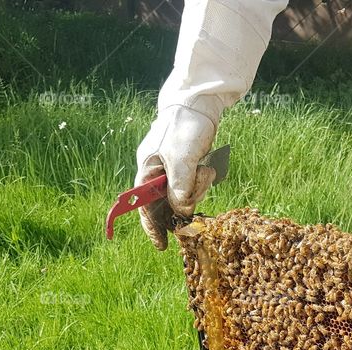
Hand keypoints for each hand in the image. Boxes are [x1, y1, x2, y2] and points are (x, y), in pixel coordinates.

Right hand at [134, 105, 217, 249]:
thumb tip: (181, 211)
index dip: (152, 227)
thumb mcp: (181, 159)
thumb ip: (179, 187)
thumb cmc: (185, 127)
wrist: (200, 102)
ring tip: (205, 169)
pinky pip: (194, 184)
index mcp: (147, 170)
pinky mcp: (188, 166)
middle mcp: (157, 172)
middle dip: (182, 207)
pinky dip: (203, 180)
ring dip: (197, 188)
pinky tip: (208, 166)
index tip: (162, 245)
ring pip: (184, 195)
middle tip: (194, 215)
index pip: (144, 206)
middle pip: (166, 204)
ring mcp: (173, 169)